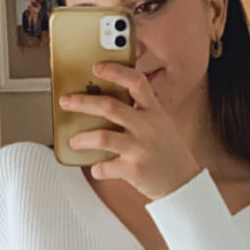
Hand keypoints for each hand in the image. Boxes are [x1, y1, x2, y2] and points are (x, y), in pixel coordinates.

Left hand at [58, 62, 201, 199]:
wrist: (183, 183)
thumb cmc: (168, 153)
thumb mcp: (161, 124)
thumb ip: (140, 112)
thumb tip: (105, 104)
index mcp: (154, 111)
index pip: (136, 82)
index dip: (115, 71)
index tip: (97, 67)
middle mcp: (147, 126)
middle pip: (110, 107)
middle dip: (83, 102)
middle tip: (66, 101)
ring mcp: (140, 148)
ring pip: (103, 137)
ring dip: (83, 138)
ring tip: (74, 141)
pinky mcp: (135, 170)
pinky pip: (106, 167)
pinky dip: (97, 168)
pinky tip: (97, 168)